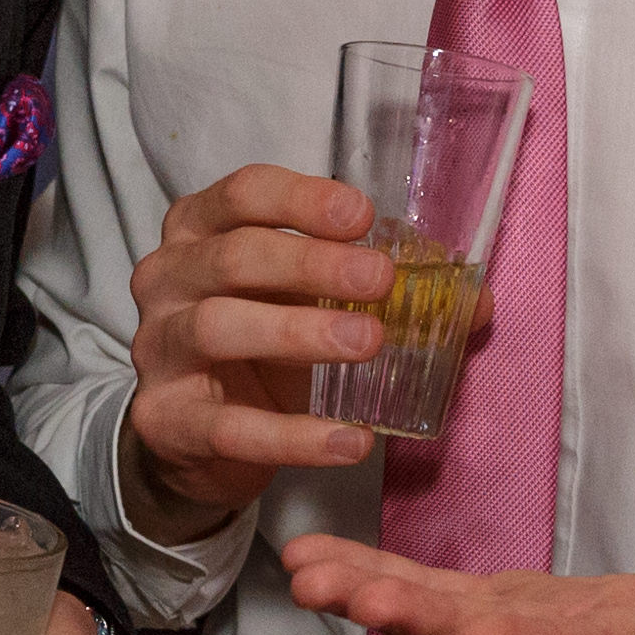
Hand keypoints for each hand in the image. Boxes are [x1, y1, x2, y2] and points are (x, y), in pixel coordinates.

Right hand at [122, 164, 392, 532]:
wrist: (190, 436)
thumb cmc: (256, 345)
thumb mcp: (306, 301)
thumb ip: (378, 293)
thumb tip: (477, 303)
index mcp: (200, 230)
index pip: (242, 193)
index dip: (301, 199)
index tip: (362, 216)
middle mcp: (167, 278)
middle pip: (234, 256)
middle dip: (311, 263)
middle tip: (380, 279)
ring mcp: (157, 350)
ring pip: (219, 328)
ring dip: (298, 331)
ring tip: (369, 342)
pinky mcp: (165, 420)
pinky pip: (229, 427)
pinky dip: (294, 436)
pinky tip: (350, 441)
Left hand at [276, 540, 634, 634]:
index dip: (519, 631)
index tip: (450, 620)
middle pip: (498, 631)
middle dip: (411, 610)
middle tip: (324, 581)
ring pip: (468, 617)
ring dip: (384, 597)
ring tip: (302, 569)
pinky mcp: (554, 622)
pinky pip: (466, 603)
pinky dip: (400, 589)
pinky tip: (331, 568)